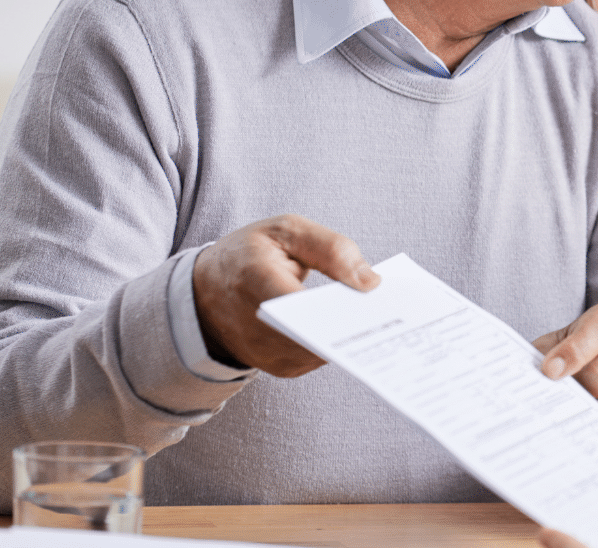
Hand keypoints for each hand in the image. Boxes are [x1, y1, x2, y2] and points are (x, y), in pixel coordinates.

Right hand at [191, 214, 379, 376]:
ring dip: (349, 337)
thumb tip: (370, 282)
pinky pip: (316, 359)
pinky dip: (337, 344)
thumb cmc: (250, 253)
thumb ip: (331, 248)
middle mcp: (254, 325)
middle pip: (315, 335)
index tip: (376, 300)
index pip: (298, 302)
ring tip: (380, 318)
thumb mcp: (287, 230)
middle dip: (353, 324)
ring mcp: (263, 352)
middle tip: (391, 312)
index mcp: (252, 279)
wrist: (205, 290)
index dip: (338, 305)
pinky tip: (357, 328)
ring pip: (319, 353)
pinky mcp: (276, 366)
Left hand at [532, 301, 597, 444]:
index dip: (572, 352)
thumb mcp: (563, 343)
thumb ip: (543, 354)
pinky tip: (587, 441)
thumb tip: (521, 380)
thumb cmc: (584, 355)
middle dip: (574, 393)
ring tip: (566, 427)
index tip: (549, 371)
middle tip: (551, 407)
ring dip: (587, 420)